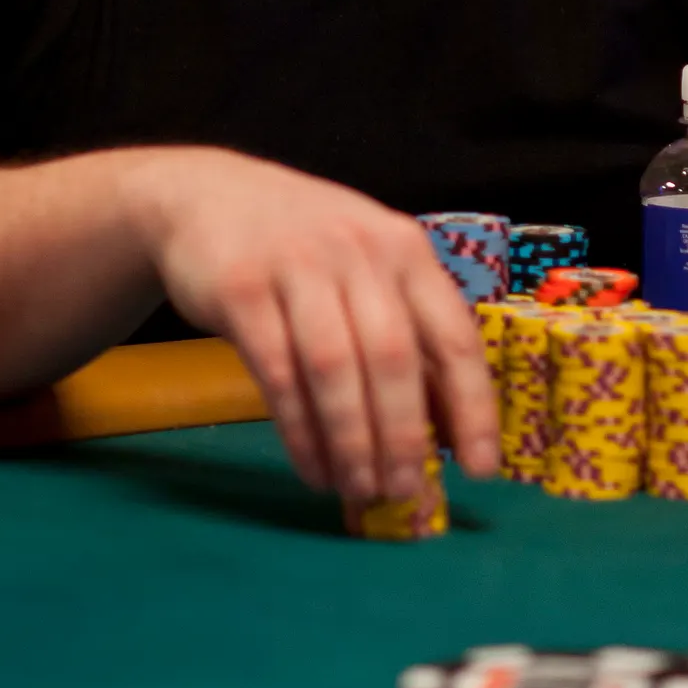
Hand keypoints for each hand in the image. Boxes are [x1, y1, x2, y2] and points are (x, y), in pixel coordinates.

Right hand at [134, 148, 498, 499]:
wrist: (207, 196)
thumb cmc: (304, 246)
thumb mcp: (365, 265)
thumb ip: (404, 329)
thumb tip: (445, 429)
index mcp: (403, 249)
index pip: (452, 335)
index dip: (472, 407)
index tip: (479, 468)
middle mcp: (357, 250)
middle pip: (393, 357)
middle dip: (402, 435)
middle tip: (404, 491)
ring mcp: (296, 265)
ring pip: (335, 368)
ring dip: (351, 440)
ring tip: (358, 489)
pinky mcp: (242, 288)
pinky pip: (278, 373)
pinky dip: (300, 430)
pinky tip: (311, 466)